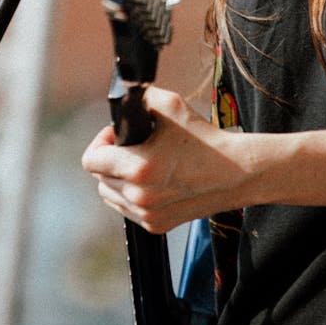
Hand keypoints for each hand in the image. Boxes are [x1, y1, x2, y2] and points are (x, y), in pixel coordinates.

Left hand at [81, 86, 248, 233]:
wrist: (234, 173)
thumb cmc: (204, 139)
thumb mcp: (170, 104)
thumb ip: (138, 99)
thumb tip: (119, 102)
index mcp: (139, 168)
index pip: (91, 161)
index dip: (101, 141)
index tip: (117, 135)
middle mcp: (139, 196)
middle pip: (99, 177)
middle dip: (111, 158)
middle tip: (133, 146)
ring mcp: (147, 214)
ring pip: (110, 195)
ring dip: (118, 178)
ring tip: (141, 163)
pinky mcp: (156, 225)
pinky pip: (127, 209)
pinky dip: (132, 194)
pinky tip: (152, 179)